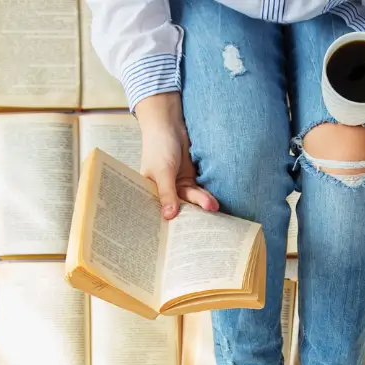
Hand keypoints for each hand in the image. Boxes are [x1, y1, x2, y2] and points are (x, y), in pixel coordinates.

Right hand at [134, 92, 218, 218]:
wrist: (170, 126)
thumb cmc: (159, 146)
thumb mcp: (163, 171)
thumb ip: (167, 193)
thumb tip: (169, 216)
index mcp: (150, 192)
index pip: (158, 211)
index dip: (168, 224)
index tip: (178, 238)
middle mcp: (163, 192)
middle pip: (178, 207)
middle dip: (190, 215)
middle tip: (201, 226)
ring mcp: (177, 186)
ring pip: (191, 199)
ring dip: (202, 202)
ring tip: (213, 207)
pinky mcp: (189, 179)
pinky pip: (199, 191)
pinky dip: (206, 196)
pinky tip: (214, 203)